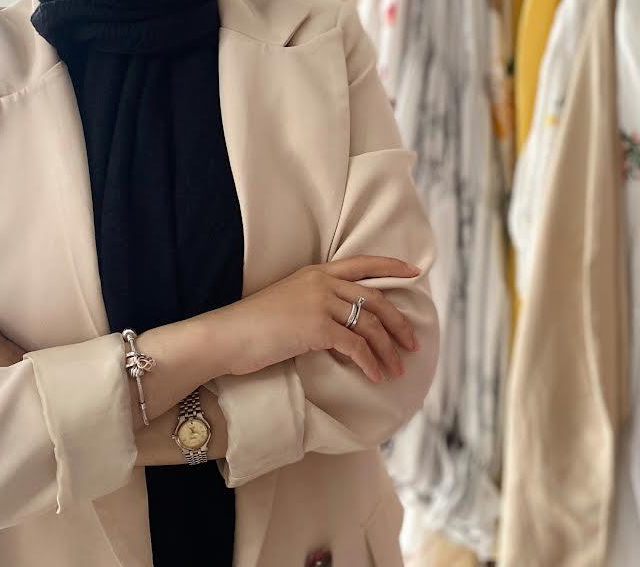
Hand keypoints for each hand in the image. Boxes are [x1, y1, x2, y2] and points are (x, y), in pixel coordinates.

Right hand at [210, 255, 421, 383]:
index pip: (362, 263)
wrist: (226, 335)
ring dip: (388, 350)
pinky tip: (376, 376)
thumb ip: (315, 302)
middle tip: (413, 343)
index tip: (414, 272)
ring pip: (369, 325)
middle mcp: (322, 282)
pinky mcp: (316, 327)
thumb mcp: (288, 301)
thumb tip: (340, 323)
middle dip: (398, 322)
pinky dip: (370, 363)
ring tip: (397, 368)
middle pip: (375, 298)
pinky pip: (355, 346)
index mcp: (316, 272)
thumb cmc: (251, 326)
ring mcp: (320, 302)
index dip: (391, 266)